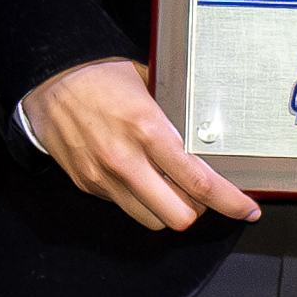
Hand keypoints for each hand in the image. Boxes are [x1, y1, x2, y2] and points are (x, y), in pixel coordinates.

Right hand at [24, 55, 260, 232]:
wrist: (49, 81)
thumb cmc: (100, 77)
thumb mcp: (149, 84)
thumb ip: (177, 113)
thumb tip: (208, 133)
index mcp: (148, 130)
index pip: (199, 181)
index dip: (229, 201)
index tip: (247, 208)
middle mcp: (126, 160)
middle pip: (178, 216)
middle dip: (198, 211)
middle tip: (204, 196)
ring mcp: (104, 178)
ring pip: (153, 220)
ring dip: (169, 209)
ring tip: (173, 187)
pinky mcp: (89, 185)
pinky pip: (126, 207)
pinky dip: (142, 200)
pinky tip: (142, 177)